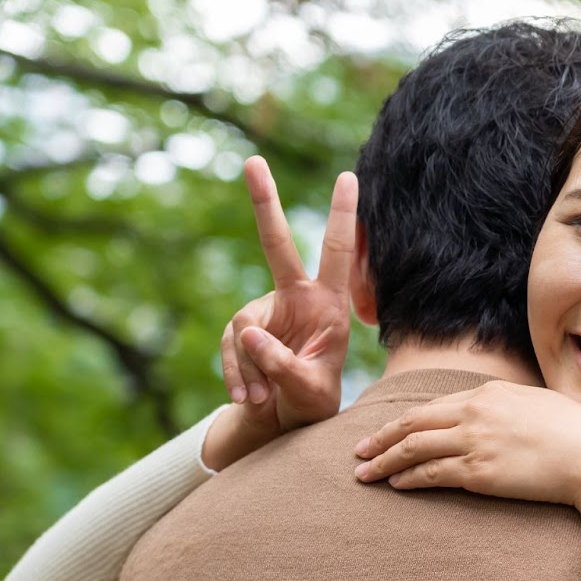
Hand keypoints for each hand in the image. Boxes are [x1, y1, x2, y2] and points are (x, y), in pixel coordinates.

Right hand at [222, 156, 356, 433]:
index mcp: (328, 304)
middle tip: (253, 161)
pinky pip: (231, 347)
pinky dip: (237, 375)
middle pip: (276, 245)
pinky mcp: (243, 329)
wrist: (288, 419)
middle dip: (264, 203)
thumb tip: (247, 332)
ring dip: (250, 367)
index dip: (343, 217)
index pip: (337, 254)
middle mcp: (295, 297)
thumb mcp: (305, 387)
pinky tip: (248, 398)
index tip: (349, 176)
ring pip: (243, 329)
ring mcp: (265, 311)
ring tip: (262, 398)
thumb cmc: (313, 399)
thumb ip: (280, 363)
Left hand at [352, 381, 580, 520]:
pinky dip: (407, 479)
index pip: (436, 406)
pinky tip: (394, 484)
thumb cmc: (580, 434)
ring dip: (384, 460)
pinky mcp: (479, 472)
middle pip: (414, 422)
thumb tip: (502, 419)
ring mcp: (475, 441)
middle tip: (359, 449)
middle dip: (381, 436)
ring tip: (364, 472)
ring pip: (414, 448)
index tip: (389, 430)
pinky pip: (431, 474)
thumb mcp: (541, 406)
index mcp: (491, 392)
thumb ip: (512, 409)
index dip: (407, 419)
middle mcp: (476, 411)